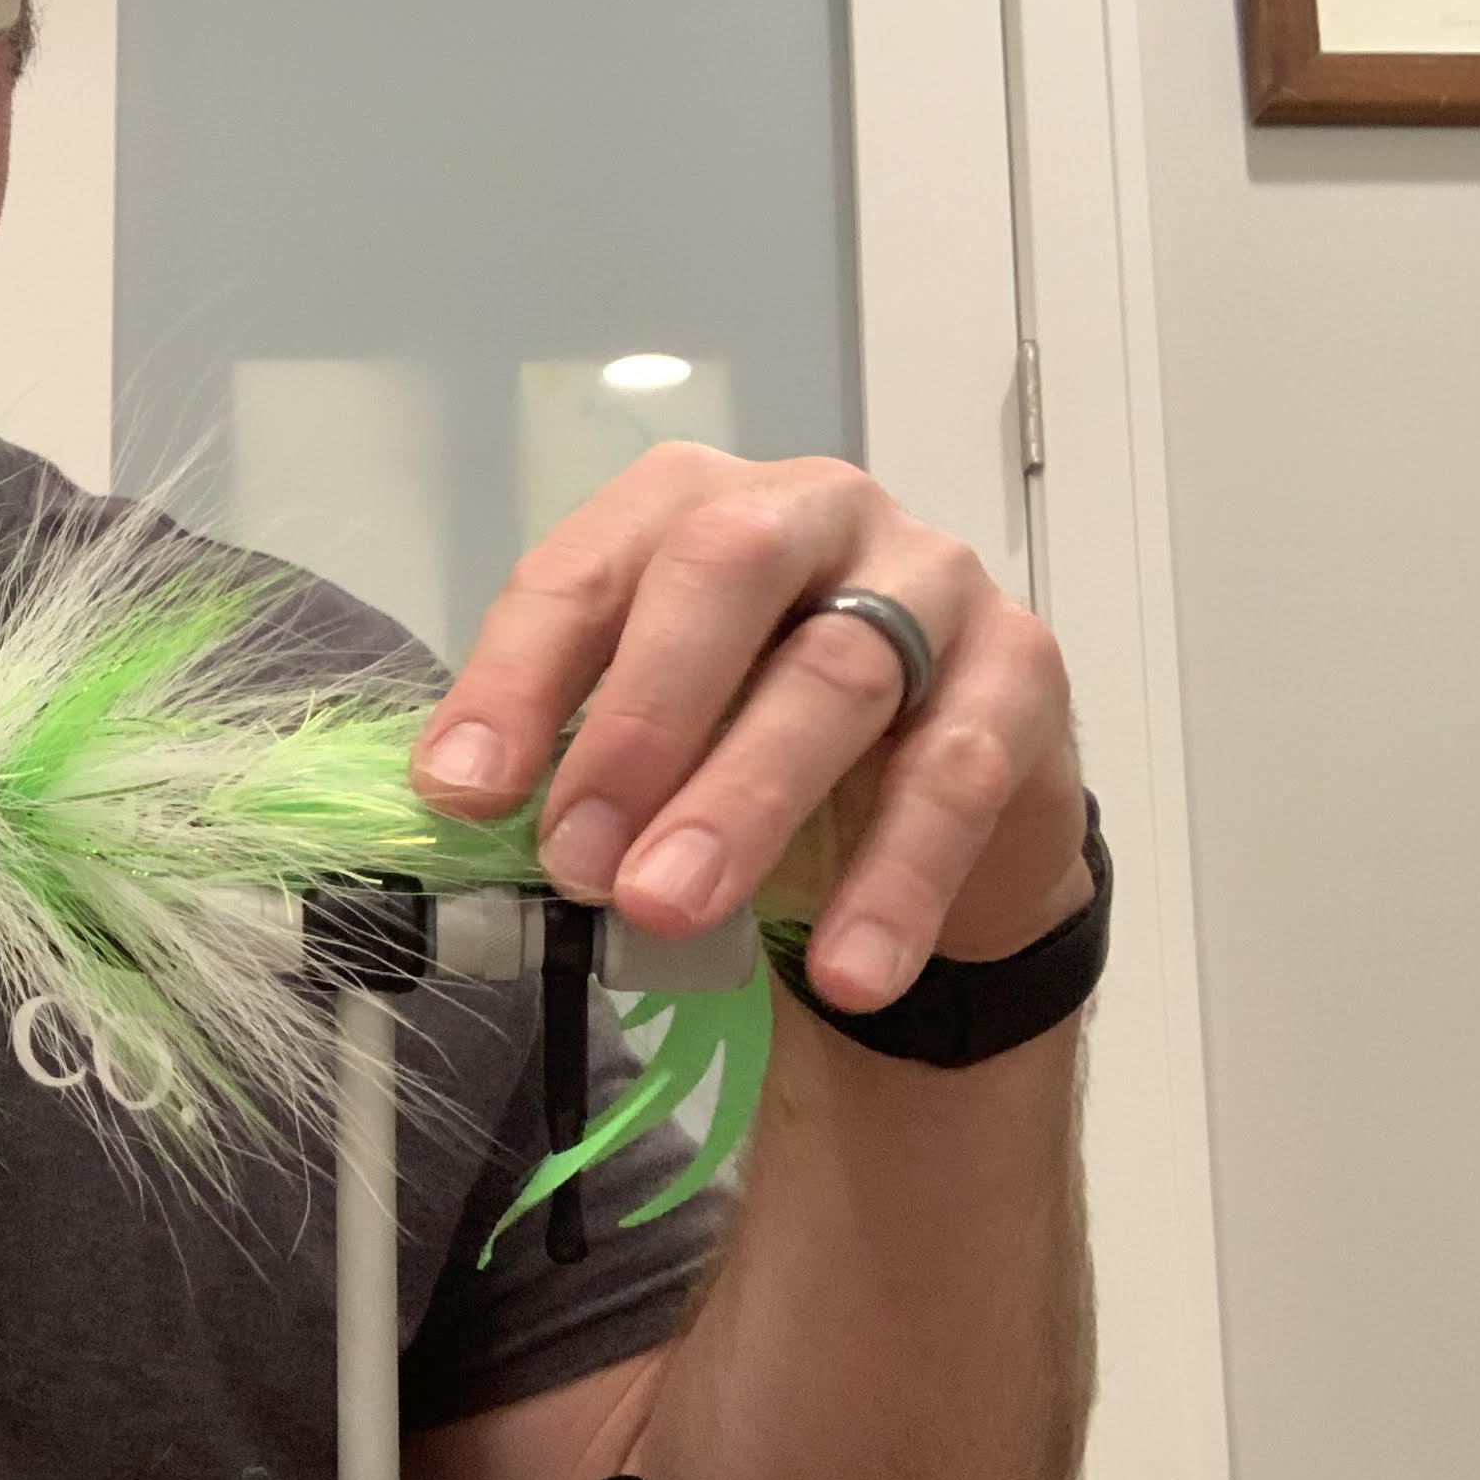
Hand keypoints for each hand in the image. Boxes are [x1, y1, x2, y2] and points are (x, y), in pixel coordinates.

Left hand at [411, 444, 1088, 1013]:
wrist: (934, 808)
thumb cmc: (752, 742)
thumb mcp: (645, 739)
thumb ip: (562, 754)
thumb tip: (457, 816)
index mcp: (689, 505)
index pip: (587, 568)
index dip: (516, 679)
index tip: (460, 795)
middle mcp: (812, 509)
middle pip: (725, 575)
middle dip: (637, 722)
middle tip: (575, 860)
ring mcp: (931, 579)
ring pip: (838, 674)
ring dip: (743, 804)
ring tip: (666, 913)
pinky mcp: (1022, 671)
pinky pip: (955, 775)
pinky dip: (895, 885)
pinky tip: (847, 974)